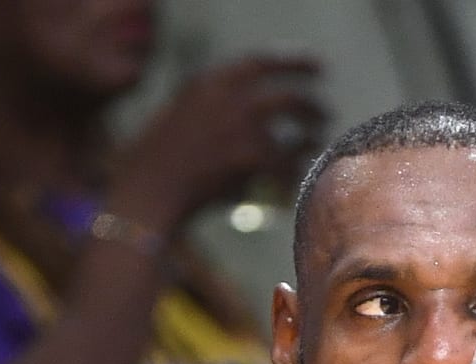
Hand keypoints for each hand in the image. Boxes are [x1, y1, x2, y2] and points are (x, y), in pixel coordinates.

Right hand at [109, 56, 324, 228]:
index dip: (295, 63)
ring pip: (293, 127)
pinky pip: (286, 162)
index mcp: (212, 79)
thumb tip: (252, 109)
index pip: (264, 62)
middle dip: (311, 104)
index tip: (318, 66)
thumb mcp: (183, 115)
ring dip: (311, 133)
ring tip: (318, 140)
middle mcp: (230, 95)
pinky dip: (293, 171)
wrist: (149, 189)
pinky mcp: (250, 155)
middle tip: (326, 111)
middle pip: (287, 94)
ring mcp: (242, 124)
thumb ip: (216, 105)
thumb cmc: (159, 162)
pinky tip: (296, 179)